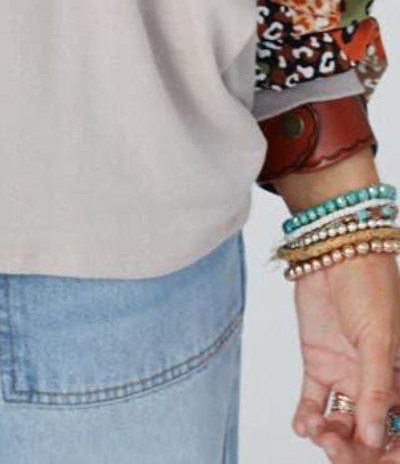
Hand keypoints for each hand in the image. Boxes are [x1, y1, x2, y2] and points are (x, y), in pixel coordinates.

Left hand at [291, 251, 399, 460]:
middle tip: (335, 449)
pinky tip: (302, 424)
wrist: (334, 249)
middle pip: (367, 433)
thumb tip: (373, 437)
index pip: (397, 429)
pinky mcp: (319, 361)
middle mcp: (375, 382)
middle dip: (353, 449)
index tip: (373, 460)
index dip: (386, 451)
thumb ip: (375, 389)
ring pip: (340, 421)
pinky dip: (307, 416)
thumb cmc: (369, 286)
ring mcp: (347, 373)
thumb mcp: (378, 340)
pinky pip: (313, 398)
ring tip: (316, 432)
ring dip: (329, 434)